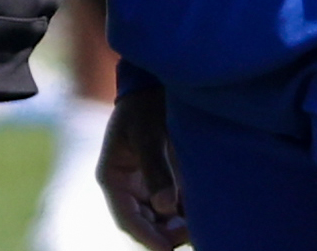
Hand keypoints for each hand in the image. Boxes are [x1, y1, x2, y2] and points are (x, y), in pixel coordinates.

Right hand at [98, 88, 189, 248]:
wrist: (156, 83)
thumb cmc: (147, 104)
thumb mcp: (149, 134)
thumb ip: (157, 170)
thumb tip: (167, 207)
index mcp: (113, 177)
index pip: (127, 218)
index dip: (146, 237)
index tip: (166, 249)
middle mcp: (126, 186)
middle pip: (143, 223)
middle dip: (164, 234)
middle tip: (190, 234)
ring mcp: (144, 184)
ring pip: (159, 218)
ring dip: (175, 226)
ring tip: (199, 227)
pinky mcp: (163, 179)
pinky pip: (172, 205)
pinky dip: (184, 212)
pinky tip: (203, 215)